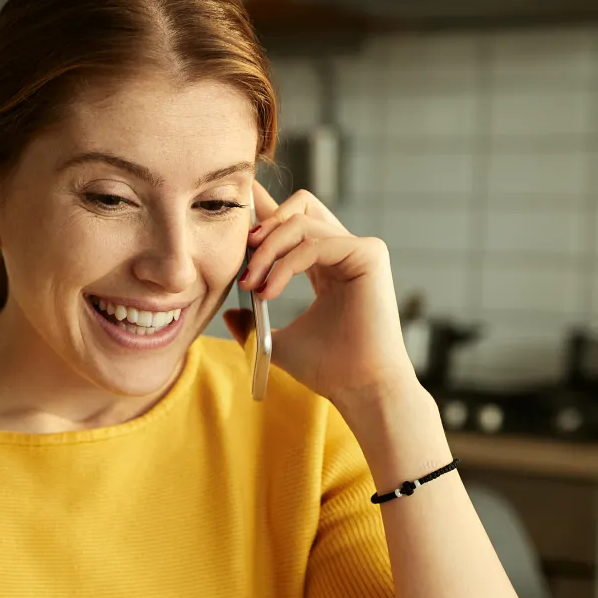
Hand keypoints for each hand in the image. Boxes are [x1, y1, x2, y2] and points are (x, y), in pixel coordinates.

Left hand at [227, 181, 420, 409]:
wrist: (360, 388)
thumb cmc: (328, 369)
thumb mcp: (275, 343)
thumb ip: (253, 324)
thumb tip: (227, 313)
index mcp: (325, 264)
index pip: (293, 222)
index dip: (265, 211)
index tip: (235, 212)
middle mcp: (343, 252)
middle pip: (298, 208)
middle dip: (263, 226)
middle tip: (241, 258)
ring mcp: (359, 249)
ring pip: (301, 222)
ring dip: (268, 251)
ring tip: (251, 285)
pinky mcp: (369, 254)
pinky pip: (315, 243)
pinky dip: (286, 265)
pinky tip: (269, 292)